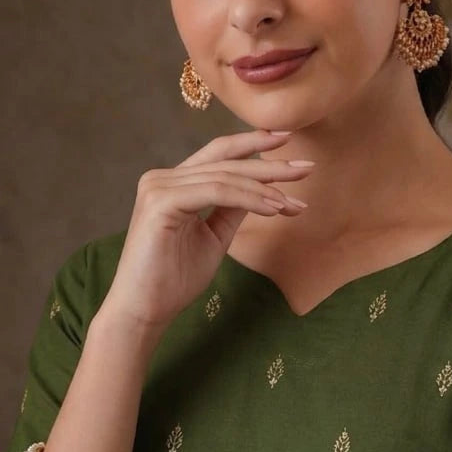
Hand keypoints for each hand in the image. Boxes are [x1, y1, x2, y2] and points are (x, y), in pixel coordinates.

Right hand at [98, 129, 314, 329]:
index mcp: (172, 183)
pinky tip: (273, 209)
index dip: (254, 144)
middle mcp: (161, 178)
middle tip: (307, 168)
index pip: (218, 155)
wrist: (144, 310)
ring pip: (224, 177)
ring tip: (294, 203)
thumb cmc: (174, 280)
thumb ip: (231, 209)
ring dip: (265, 188)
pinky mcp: (161, 202)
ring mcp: (159, 187)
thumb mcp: (213, 238)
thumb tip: (261, 189)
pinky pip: (216, 192)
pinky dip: (248, 199)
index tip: (289, 141)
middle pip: (226, 162)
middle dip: (270, 165)